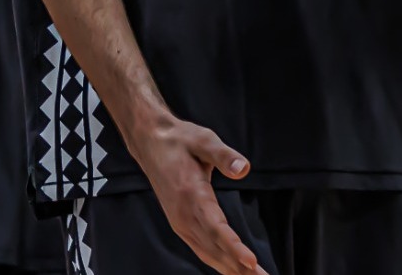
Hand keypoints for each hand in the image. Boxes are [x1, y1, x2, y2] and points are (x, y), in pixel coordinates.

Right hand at [127, 112, 261, 274]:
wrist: (150, 142)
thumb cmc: (180, 139)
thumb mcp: (203, 139)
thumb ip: (224, 155)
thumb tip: (243, 169)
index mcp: (191, 195)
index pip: (216, 228)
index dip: (234, 247)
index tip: (251, 262)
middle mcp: (183, 215)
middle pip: (214, 248)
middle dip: (239, 268)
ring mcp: (180, 222)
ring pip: (208, 253)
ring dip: (231, 269)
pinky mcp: (180, 224)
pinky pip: (201, 250)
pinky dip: (218, 262)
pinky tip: (232, 270)